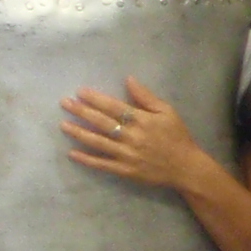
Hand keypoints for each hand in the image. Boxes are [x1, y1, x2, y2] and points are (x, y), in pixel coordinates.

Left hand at [60, 78, 218, 191]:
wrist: (186, 168)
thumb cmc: (177, 137)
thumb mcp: (167, 112)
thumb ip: (146, 97)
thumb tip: (129, 79)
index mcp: (142, 120)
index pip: (113, 107)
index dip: (95, 99)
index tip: (79, 92)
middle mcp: (132, 137)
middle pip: (102, 122)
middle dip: (81, 112)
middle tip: (65, 103)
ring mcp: (127, 155)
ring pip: (98, 142)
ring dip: (79, 133)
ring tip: (63, 125)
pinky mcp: (125, 170)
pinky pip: (102, 164)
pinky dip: (87, 159)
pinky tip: (72, 153)